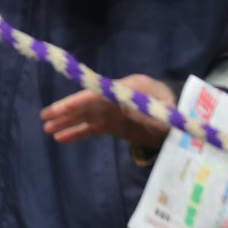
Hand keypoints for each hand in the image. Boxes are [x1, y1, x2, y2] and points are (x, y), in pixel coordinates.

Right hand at [41, 75, 173, 150]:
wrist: (182, 115)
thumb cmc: (176, 109)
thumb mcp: (168, 110)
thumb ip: (153, 112)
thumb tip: (140, 116)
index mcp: (126, 89)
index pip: (98, 95)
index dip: (79, 102)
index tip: (62, 107)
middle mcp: (114, 98)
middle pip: (86, 103)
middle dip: (66, 110)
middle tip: (45, 116)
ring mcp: (112, 111)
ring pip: (85, 116)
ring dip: (66, 122)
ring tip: (46, 129)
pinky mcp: (113, 124)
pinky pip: (91, 128)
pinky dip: (76, 133)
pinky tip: (61, 138)